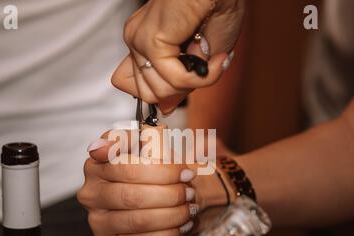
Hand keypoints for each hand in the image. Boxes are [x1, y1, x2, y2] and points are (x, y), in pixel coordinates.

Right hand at [77, 131, 228, 235]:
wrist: (158, 194)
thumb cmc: (153, 168)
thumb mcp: (151, 143)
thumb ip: (146, 135)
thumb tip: (129, 139)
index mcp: (96, 163)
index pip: (127, 167)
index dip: (162, 172)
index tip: (185, 172)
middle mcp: (91, 192)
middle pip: (132, 196)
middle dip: (169, 195)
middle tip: (189, 192)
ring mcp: (96, 219)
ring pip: (137, 220)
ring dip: (171, 216)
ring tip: (188, 209)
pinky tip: (179, 227)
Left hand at [112, 0, 244, 113]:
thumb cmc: (217, 8)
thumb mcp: (200, 57)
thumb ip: (179, 82)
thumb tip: (165, 108)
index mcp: (145, 44)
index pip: (138, 86)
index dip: (165, 94)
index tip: (190, 82)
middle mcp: (136, 42)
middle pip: (149, 94)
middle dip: (182, 89)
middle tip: (204, 67)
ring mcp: (139, 41)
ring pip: (161, 91)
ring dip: (196, 82)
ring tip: (213, 60)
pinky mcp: (150, 41)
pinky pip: (175, 79)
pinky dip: (202, 77)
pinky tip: (215, 60)